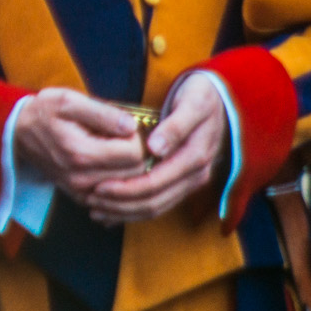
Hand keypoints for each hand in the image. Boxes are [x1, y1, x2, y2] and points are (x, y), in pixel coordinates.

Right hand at [14, 87, 146, 204]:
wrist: (16, 133)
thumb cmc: (43, 113)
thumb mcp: (69, 101)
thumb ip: (103, 113)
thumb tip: (132, 126)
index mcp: (80, 152)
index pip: (133, 153)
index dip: (137, 137)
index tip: (125, 127)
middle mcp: (81, 178)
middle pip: (135, 172)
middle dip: (136, 153)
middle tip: (123, 137)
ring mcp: (80, 190)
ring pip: (128, 186)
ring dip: (129, 168)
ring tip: (116, 149)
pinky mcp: (79, 197)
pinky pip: (114, 196)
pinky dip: (119, 181)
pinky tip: (110, 164)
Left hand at [84, 75, 227, 224]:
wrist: (220, 98)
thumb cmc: (200, 96)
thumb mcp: (191, 102)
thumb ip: (175, 126)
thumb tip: (156, 149)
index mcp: (195, 156)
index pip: (156, 182)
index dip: (126, 188)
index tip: (98, 188)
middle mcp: (196, 174)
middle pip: (155, 201)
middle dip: (121, 205)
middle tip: (90, 202)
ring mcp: (191, 181)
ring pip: (157, 208)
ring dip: (125, 212)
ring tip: (95, 211)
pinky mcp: (185, 182)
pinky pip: (161, 204)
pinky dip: (135, 211)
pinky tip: (111, 214)